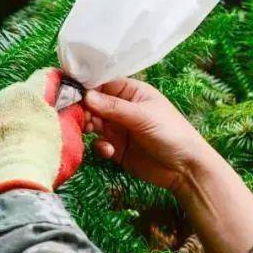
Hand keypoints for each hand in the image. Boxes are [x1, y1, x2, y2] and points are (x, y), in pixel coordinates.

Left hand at [0, 68, 83, 204]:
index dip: (55, 88)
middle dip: (25, 109)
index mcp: (29, 93)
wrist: (9, 187)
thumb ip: (71, 118)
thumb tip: (73, 107)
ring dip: (0, 122)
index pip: (45, 78)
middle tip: (33, 131)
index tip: (59, 99)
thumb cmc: (44, 162)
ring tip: (8, 145)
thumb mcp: (71, 140)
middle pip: (16, 96)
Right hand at [82, 78, 213, 196]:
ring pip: (92, 123)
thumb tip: (86, 95)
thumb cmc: (171, 133)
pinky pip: (98, 143)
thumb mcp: (143, 116)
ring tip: (89, 131)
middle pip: (93, 104)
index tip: (67, 92)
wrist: (184, 169)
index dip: (85, 87)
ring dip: (87, 127)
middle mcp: (122, 108)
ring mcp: (119, 128)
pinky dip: (99, 146)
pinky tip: (109, 151)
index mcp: (132, 92)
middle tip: (80, 117)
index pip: (102, 83)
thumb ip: (114, 107)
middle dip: (83, 110)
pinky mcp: (117, 148)